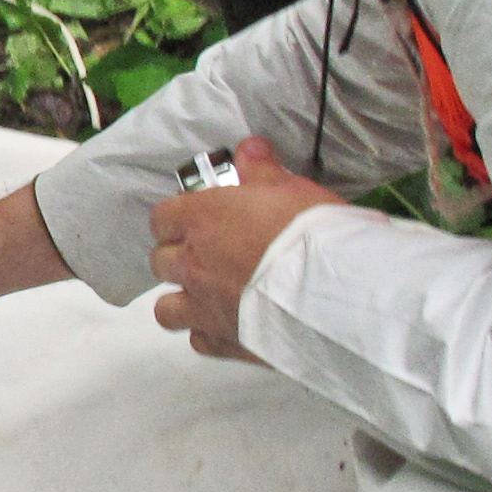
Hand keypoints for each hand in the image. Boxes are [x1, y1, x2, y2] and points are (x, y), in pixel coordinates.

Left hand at [148, 136, 344, 360]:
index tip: (200, 220)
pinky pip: (197, 340)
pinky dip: (208, 333)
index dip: (178, 219)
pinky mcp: (220, 342)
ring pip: (166, 308)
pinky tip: (230, 325)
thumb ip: (262, 171)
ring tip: (209, 296)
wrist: (331, 294)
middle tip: (209, 255)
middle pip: (160, 261)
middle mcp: (191, 265)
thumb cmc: (310, 234)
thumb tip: (249, 148)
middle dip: (178, 257)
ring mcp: (201, 307)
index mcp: (201, 220)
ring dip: (182, 300)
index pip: (162, 217)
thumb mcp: (292, 189)